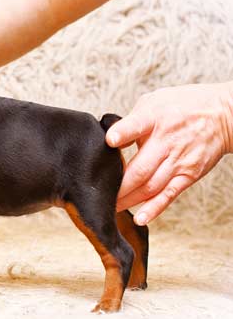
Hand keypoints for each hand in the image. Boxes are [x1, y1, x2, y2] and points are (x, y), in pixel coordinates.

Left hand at [106, 82, 232, 224]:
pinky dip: (154, 208)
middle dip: (118, 187)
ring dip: (129, 200)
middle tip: (98, 196)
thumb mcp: (154, 101)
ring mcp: (178, 161)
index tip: (109, 141)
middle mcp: (167, 142)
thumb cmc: (182, 106)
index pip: (137, 125)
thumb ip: (131, 120)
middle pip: (139, 169)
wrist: (224, 114)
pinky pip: (169, 195)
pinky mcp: (188, 175)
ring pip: (150, 187)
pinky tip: (140, 217)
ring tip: (111, 208)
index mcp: (155, 118)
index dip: (122, 134)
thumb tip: (110, 139)